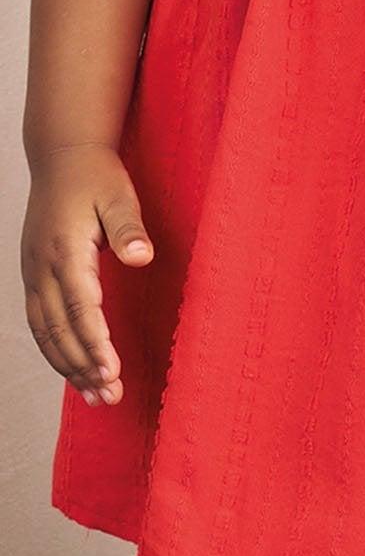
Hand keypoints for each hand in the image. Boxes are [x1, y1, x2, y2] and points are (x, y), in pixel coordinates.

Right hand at [21, 145, 152, 404]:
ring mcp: (33, 274)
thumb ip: (129, 228)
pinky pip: (40, 325)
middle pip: (59, 330)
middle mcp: (42, 268)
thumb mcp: (119, 195)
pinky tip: (75, 373)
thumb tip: (140, 257)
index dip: (94, 343)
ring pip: (44, 333)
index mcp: (64, 250)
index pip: (79, 307)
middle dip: (84, 367)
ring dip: (69, 367)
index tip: (112, 371)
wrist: (62, 158)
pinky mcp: (33, 278)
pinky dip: (56, 352)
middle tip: (111, 396)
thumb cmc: (96, 177)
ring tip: (98, 397)